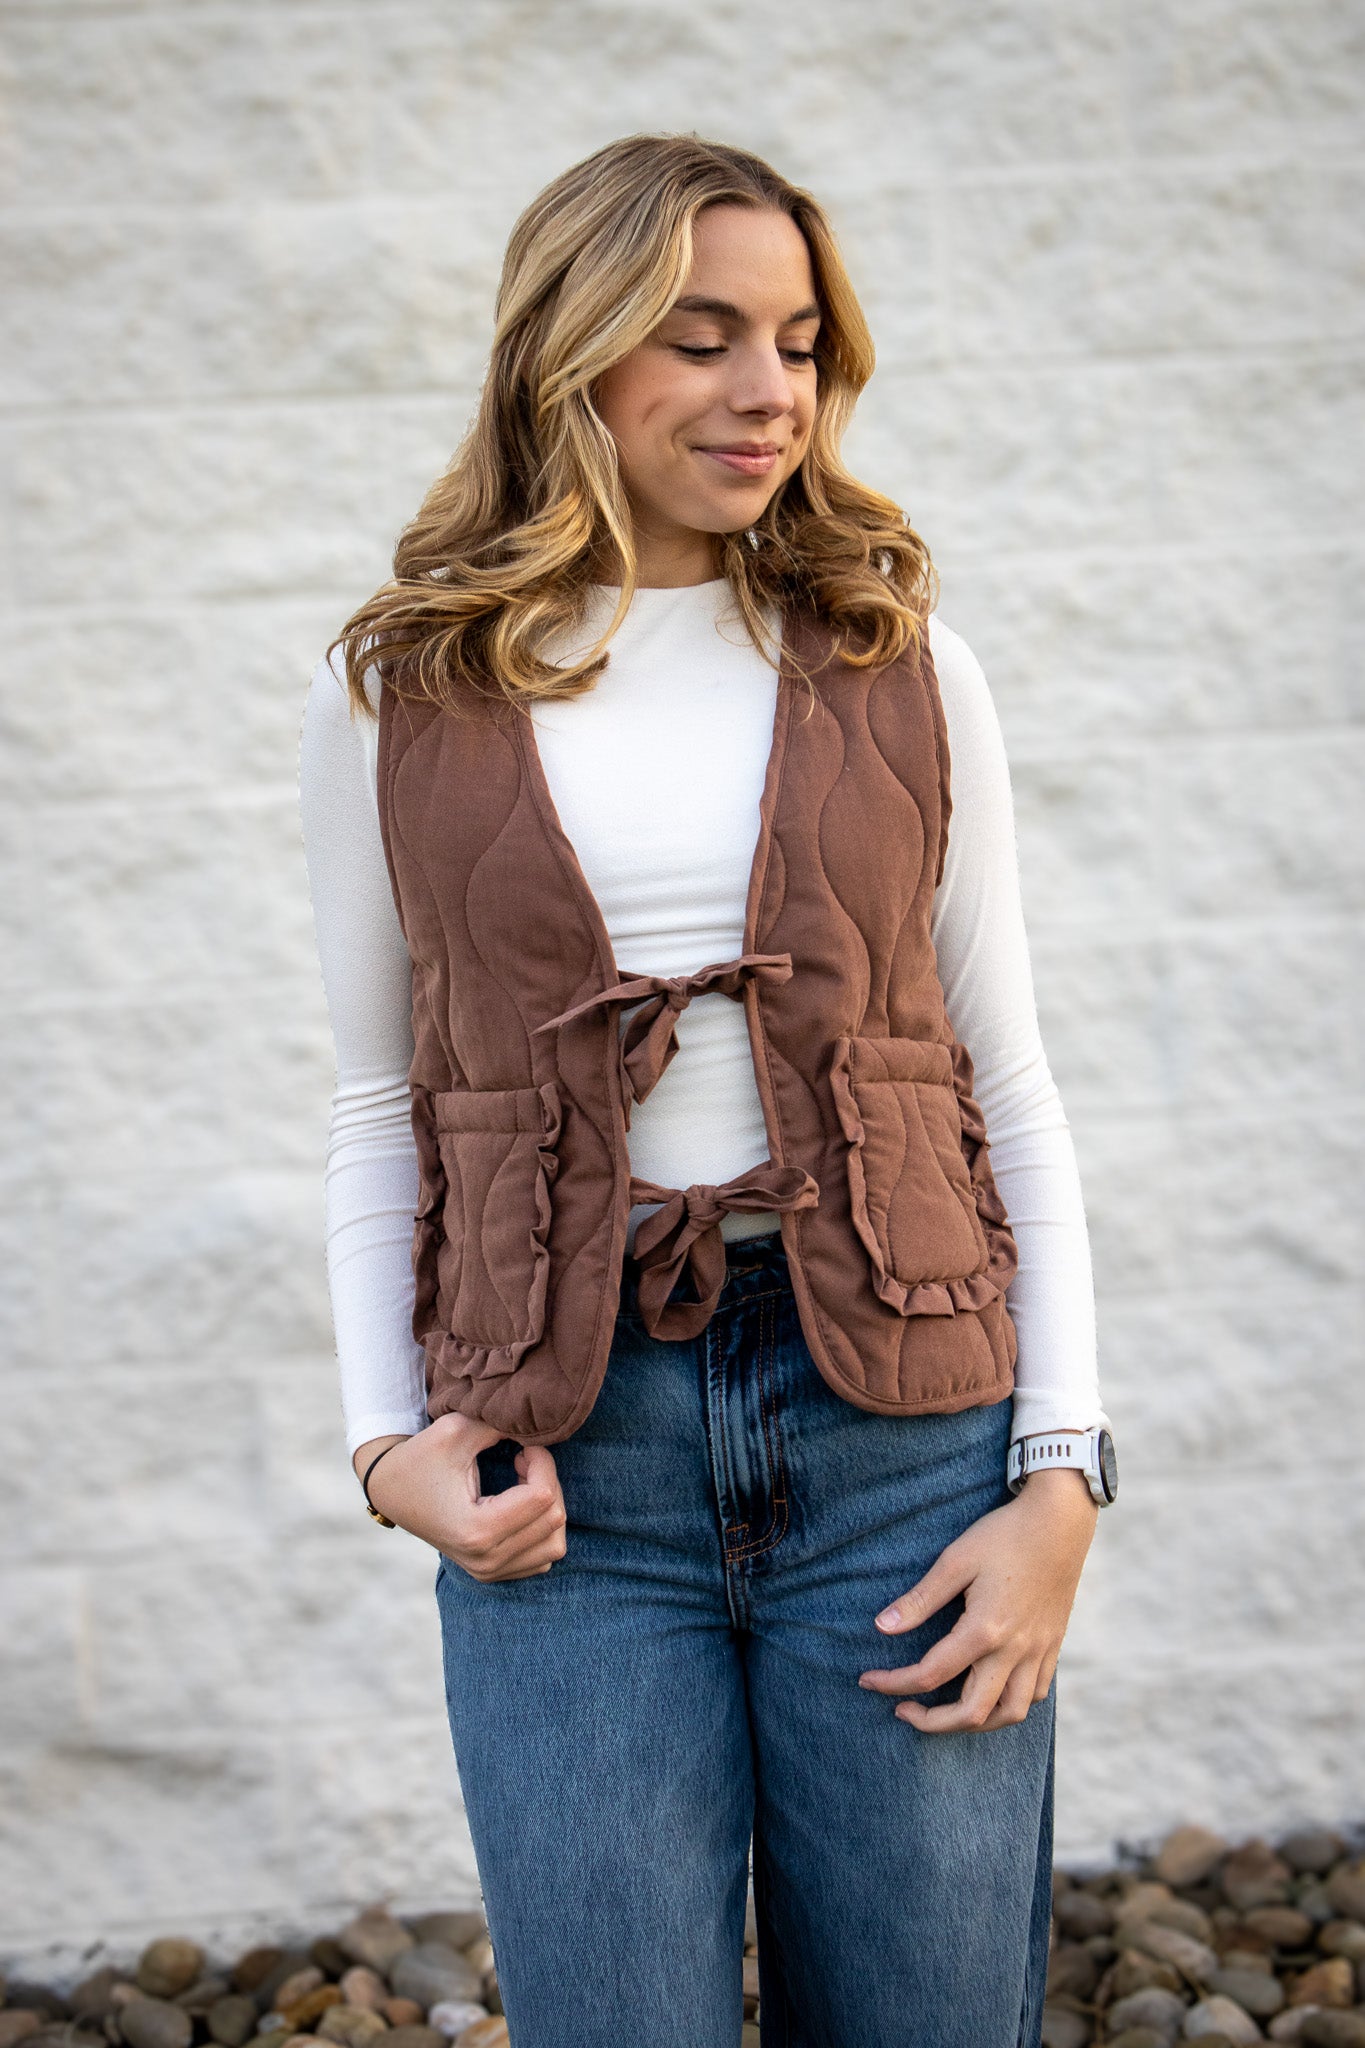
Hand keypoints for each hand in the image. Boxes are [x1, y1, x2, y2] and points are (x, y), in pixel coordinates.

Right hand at [354, 1417, 567, 1581]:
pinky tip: (520, 1504)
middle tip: (522, 1459)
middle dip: (547, 1480)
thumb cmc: (421, 1458)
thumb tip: (540, 1426)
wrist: (391, 1490)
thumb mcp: (458, 1430)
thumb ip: (502, 1425)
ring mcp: (489, 1572)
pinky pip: (543, 1556)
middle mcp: (485, 1560)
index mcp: (475, 1530)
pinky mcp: (493, 1573)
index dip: (542, 1461)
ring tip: (524, 1483)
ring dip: (548, 1506)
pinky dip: (542, 1528)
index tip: (522, 1445)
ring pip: (555, 1543)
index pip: (542, 1497)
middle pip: (554, 1520)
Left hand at [858, 1468, 1097, 1732]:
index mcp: (985, 1630)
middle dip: (931, 1722)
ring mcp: (1038, 1651)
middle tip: (902, 1709)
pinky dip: (1009, 1705)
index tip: (867, 1680)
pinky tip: (989, 1690)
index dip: (893, 1682)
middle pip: (972, 1713)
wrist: (1061, 1522)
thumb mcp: (955, 1560)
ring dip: (974, 1722)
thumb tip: (881, 1628)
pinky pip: (1035, 1695)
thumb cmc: (1004, 1536)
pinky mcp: (1053, 1646)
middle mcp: (1015, 1650)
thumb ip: (919, 1600)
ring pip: (1010, 1714)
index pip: (931, 1674)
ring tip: (946, 1712)